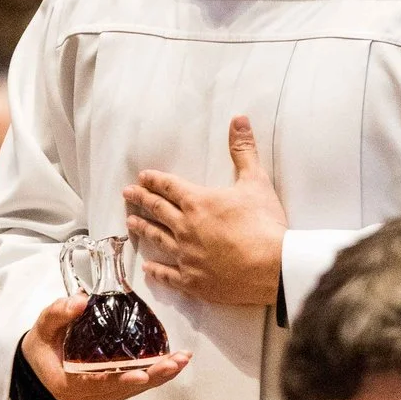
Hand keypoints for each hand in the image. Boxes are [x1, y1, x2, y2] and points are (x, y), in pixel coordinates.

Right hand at [21, 294, 190, 399]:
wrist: (38, 361)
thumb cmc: (42, 343)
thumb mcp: (43, 325)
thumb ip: (59, 312)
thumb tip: (81, 300)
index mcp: (65, 384)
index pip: (95, 384)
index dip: (119, 380)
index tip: (141, 375)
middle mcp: (83, 397)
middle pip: (122, 390)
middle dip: (152, 377)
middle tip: (175, 362)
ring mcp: (96, 399)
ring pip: (131, 391)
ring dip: (158, 377)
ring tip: (181, 361)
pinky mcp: (106, 395)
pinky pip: (131, 388)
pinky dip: (153, 377)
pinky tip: (170, 365)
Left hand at [123, 116, 286, 307]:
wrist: (273, 267)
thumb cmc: (265, 223)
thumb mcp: (256, 181)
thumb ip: (244, 150)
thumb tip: (239, 119)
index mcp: (198, 202)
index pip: (169, 187)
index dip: (155, 180)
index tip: (142, 177)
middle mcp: (186, 228)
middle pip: (158, 210)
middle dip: (141, 200)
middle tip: (127, 194)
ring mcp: (187, 256)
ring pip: (157, 239)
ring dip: (143, 229)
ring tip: (130, 223)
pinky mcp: (193, 281)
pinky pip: (168, 275)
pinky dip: (157, 271)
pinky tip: (148, 268)